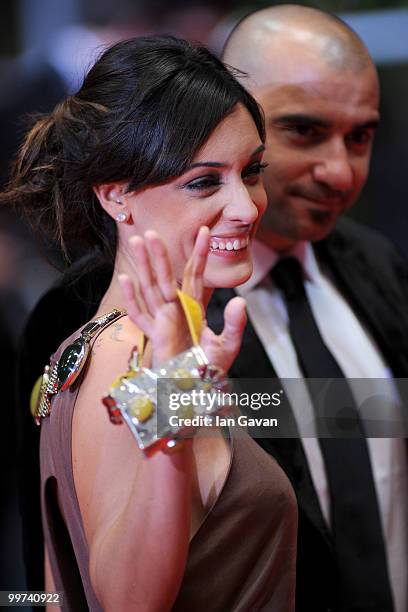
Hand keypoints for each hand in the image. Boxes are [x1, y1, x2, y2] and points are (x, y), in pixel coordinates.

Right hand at [118, 227, 246, 371]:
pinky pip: (141, 315)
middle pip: (166, 276)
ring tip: (137, 243)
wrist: (196, 392)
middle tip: (152, 231)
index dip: (199, 254)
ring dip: (144, 266)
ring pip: (151, 288)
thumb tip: (239, 300)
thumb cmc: (209, 370)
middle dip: (160, 254)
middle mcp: (177, 311)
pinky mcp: (154, 337)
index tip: (205, 231)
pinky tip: (127, 278)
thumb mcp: (227, 346)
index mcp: (194, 308)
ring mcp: (163, 322)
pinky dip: (133, 298)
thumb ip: (234, 324)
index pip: (195, 275)